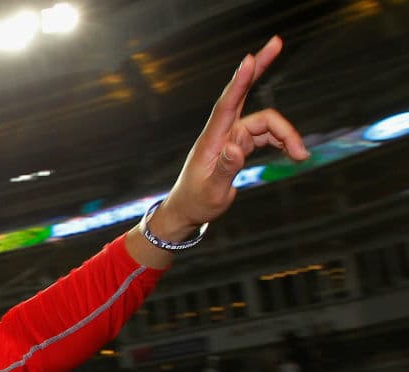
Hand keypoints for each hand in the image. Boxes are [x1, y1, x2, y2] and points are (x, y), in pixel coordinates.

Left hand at [154, 36, 309, 239]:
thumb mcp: (212, 191)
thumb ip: (225, 169)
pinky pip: (265, 136)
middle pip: (245, 95)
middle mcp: (223, 133)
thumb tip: (237, 147)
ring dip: (286, 134)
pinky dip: (281, 142)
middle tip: (278, 42)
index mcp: (212, 140)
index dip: (239, 81)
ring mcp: (232, 137)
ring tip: (300, 155)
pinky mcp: (239, 145)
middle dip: (261, 68)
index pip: (227, 104)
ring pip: (265, 123)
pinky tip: (293, 154)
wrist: (188, 211)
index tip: (249, 58)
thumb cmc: (196, 202)